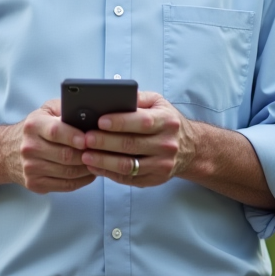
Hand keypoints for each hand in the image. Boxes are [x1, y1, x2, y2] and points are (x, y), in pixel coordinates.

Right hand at [2, 99, 96, 193]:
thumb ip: (64, 108)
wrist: (6, 151)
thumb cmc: (34, 129)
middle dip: (86, 154)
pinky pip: (65, 185)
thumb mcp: (45, 110)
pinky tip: (89, 173)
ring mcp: (31, 168)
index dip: (73, 136)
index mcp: (33, 126)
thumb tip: (88, 112)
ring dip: (87, 168)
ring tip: (98, 161)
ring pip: (68, 172)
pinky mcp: (35, 183)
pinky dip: (82, 180)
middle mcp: (29, 147)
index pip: (55, 131)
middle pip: (65, 156)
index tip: (86, 139)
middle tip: (100, 151)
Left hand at [79, 92, 195, 186]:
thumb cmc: (167, 121)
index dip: (120, 122)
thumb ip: (137, 99)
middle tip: (84, 139)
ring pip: (128, 165)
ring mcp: (162, 164)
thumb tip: (112, 96)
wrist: (190, 148)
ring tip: (85, 156)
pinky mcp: (155, 179)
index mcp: (167, 121)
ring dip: (104, 161)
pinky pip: (128, 178)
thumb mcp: (158, 103)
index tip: (99, 121)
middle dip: (105, 142)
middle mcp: (167, 144)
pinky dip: (108, 173)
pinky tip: (94, 166)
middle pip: (131, 145)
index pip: (142, 122)